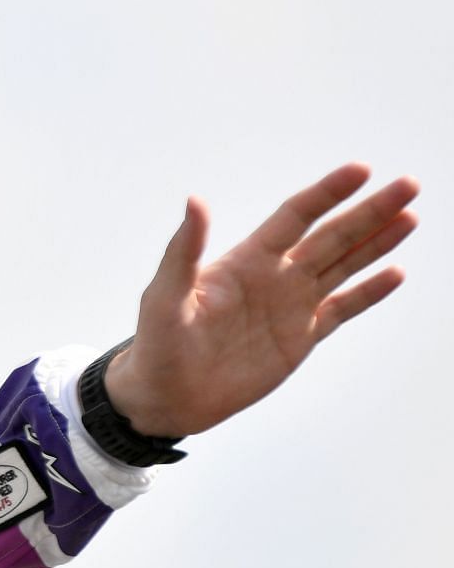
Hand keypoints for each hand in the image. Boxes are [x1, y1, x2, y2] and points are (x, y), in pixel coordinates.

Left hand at [106, 164, 419, 437]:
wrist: (168, 396)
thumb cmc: (158, 342)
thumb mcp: (167, 294)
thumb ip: (185, 249)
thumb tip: (195, 200)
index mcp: (245, 260)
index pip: (295, 216)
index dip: (327, 193)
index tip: (361, 170)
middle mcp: (274, 276)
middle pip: (332, 235)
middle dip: (370, 211)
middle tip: (408, 185)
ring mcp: (290, 306)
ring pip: (344, 266)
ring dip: (377, 243)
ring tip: (410, 217)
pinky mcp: (300, 338)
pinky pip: (342, 309)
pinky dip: (369, 293)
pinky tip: (395, 273)